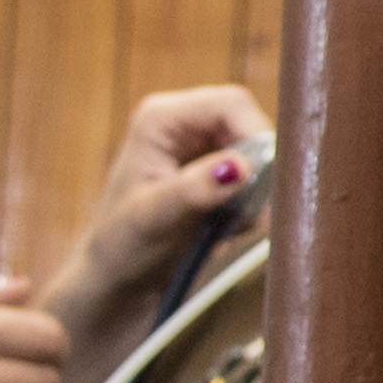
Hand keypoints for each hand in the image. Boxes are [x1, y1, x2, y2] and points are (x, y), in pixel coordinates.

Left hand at [63, 84, 275, 311]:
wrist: (119, 279)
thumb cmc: (122, 247)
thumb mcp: (155, 219)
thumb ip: (194, 191)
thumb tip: (239, 168)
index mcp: (161, 119)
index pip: (230, 104)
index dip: (255, 133)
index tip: (263, 179)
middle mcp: (184, 125)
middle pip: (250, 126)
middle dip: (256, 171)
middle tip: (243, 213)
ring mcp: (201, 148)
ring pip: (259, 156)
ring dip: (254, 193)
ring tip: (225, 226)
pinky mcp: (215, 172)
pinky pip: (256, 180)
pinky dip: (251, 206)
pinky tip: (224, 228)